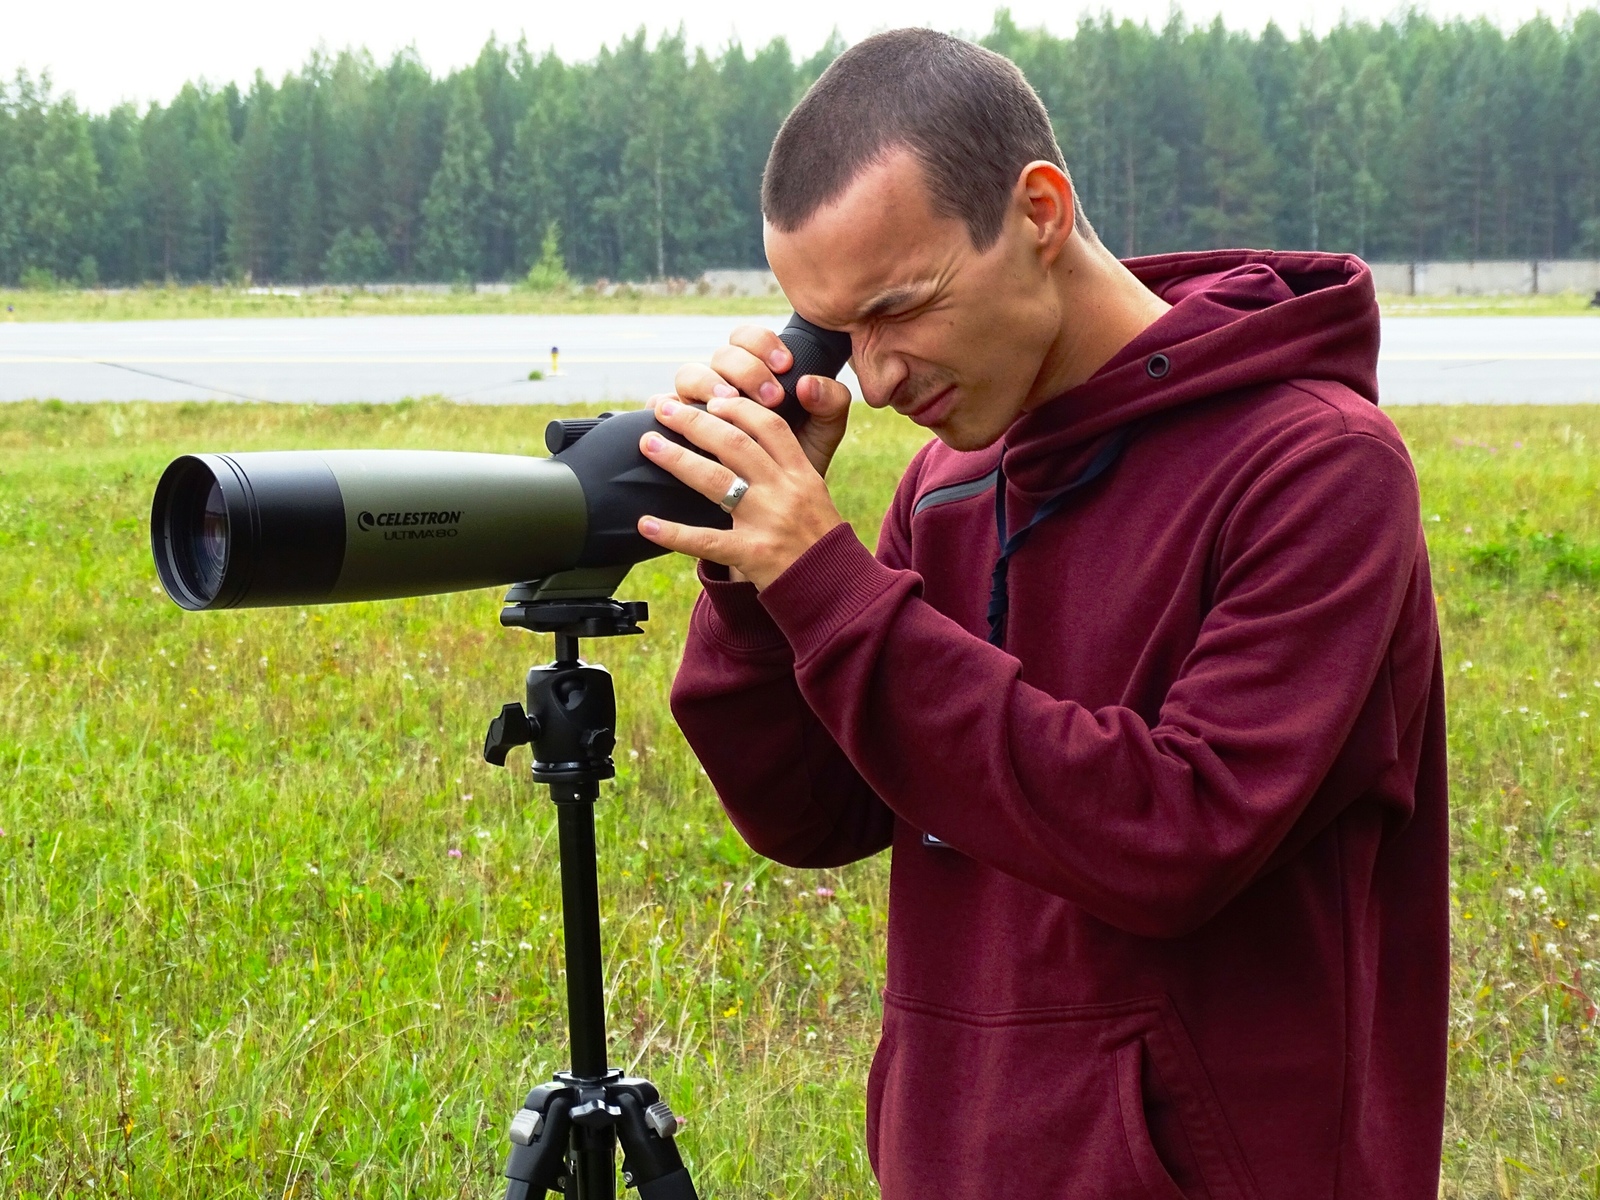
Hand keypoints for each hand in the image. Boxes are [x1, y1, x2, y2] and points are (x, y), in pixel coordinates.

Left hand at [637, 395, 844, 589]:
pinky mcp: (753, 554)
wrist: (837, 589)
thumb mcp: (814, 496)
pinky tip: (646, 524)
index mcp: (802, 474)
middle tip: (665, 410)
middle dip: (695, 421)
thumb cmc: (820, 542)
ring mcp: (768, 522)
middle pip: (735, 443)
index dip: (739, 408)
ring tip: (649, 445)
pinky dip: (673, 532)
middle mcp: (785, 491)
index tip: (713, 401)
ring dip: (677, 459)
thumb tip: (742, 443)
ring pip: (716, 480)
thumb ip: (785, 471)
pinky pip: (706, 541)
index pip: (770, 426)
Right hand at [669, 323, 853, 476]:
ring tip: (725, 405)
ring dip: (709, 384)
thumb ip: (831, 404)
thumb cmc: (798, 464)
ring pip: (689, 375)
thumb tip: (808, 384)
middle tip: (770, 396)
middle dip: (746, 370)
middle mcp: (725, 385)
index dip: (762, 343)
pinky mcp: (675, 429)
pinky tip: (674, 413)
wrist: (779, 511)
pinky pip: (658, 405)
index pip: (749, 339)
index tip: (785, 365)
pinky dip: (664, 404)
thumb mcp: (823, 435)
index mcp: (756, 375)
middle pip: (721, 355)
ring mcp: (697, 405)